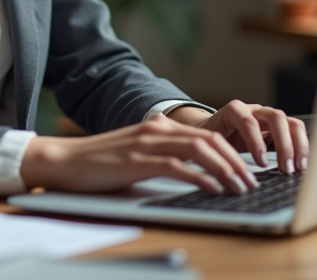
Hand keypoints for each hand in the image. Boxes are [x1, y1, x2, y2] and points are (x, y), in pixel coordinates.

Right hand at [20, 114, 260, 195]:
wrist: (64, 160)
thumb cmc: (99, 162)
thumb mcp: (136, 153)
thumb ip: (161, 155)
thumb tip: (191, 171)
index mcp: (158, 127)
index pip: (205, 135)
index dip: (230, 152)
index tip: (246, 171)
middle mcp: (156, 130)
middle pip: (209, 140)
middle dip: (235, 162)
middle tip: (251, 182)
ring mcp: (146, 144)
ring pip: (198, 151)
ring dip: (224, 170)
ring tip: (239, 187)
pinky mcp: (137, 161)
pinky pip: (177, 167)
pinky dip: (200, 177)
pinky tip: (212, 188)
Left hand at [168, 101, 308, 174]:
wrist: (211, 130)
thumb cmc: (209, 138)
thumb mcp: (209, 144)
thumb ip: (218, 153)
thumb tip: (227, 174)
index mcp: (234, 111)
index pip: (248, 121)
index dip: (256, 142)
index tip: (261, 163)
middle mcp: (254, 110)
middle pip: (276, 117)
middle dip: (283, 144)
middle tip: (286, 168)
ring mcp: (268, 117)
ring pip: (290, 122)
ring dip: (298, 145)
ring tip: (299, 168)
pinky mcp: (279, 127)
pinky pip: (295, 131)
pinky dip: (302, 146)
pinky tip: (302, 163)